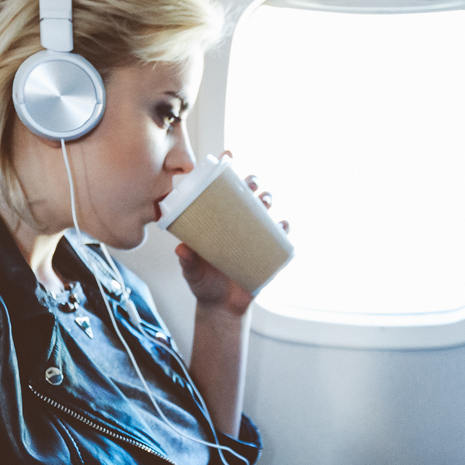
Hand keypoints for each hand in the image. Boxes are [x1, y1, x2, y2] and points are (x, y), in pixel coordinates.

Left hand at [175, 153, 288, 315]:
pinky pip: (277, 236)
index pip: (219, 191)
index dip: (225, 171)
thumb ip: (188, 261)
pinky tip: (281, 224)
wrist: (221, 308)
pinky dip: (282, 227)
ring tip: (264, 200)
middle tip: (250, 182)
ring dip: (266, 200)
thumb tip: (182, 248)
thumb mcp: (192, 272)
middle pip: (245, 195)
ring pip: (263, 210)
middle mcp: (233, 224)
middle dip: (251, 182)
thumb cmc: (203, 284)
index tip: (228, 156)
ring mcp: (250, 236)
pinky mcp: (264, 252)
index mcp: (214, 222)